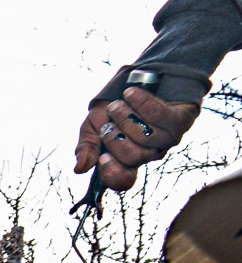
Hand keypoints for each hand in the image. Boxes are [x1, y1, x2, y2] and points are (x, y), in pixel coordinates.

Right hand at [74, 88, 198, 191]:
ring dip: (126, 117)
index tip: (102, 158)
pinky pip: (160, 115)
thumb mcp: (93, 127)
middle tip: (108, 122)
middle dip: (116, 137)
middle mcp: (150, 153)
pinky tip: (130, 94)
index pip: (124, 180)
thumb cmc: (114, 108)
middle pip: (134, 157)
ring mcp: (168, 137)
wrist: (137, 82)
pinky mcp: (181, 119)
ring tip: (117, 104)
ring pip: (147, 136)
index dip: (113, 174)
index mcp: (127, 160)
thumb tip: (80, 169)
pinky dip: (142, 103)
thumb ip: (87, 148)